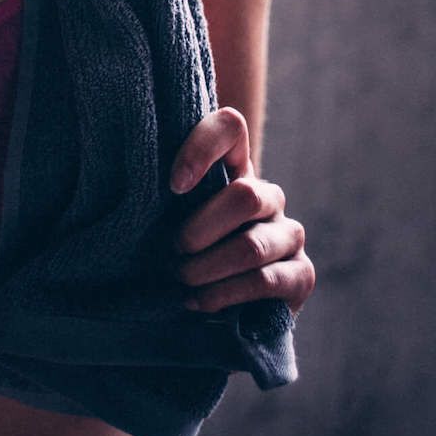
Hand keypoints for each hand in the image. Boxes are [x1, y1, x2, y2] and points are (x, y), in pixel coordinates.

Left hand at [169, 107, 314, 316]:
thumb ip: (167, 193)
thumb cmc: (183, 252)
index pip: (230, 127)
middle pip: (246, 194)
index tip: (173, 185)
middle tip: (172, 251)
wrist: (218, 309)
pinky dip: (223, 294)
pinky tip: (198, 301)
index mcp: (234, 168)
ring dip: (206, 268)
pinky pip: (263, 281)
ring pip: (251, 246)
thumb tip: (133, 178)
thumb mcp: (170, 217)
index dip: (202, 148)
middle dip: (199, 230)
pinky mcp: (302, 275)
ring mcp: (290, 234)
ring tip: (181, 280)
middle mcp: (268, 196)